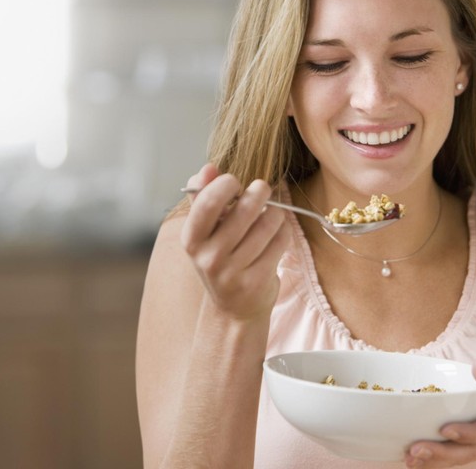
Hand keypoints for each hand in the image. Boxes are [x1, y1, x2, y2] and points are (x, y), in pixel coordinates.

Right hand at [180, 163, 290, 320]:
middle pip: (243, 211)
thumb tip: (208, 168)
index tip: (235, 182)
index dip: (225, 185)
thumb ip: (203, 195)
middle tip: (263, 188)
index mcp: (191, 239)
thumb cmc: (220, 257)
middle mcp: (208, 258)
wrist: (234, 307)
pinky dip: (284, 230)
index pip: (207, 203)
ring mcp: (233, 273)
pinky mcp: (256, 282)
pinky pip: (280, 241)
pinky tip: (278, 231)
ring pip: (267, 224)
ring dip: (275, 212)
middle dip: (259, 192)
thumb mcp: (205, 230)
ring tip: (272, 212)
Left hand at [404, 348, 475, 467]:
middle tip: (416, 450)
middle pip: (473, 450)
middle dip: (444, 453)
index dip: (469, 433)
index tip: (445, 430)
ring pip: (462, 456)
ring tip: (409, 459)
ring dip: (435, 460)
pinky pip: (455, 452)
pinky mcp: (474, 439)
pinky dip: (435, 458)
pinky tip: (412, 457)